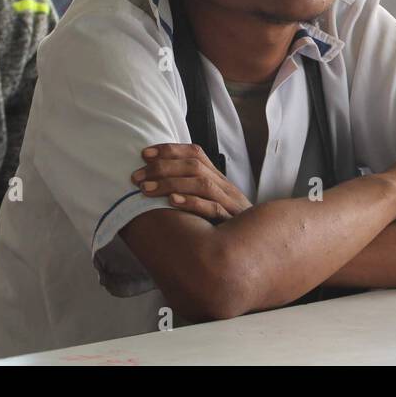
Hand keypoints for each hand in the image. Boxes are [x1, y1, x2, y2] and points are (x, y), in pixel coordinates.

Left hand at [132, 143, 251, 222]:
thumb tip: (158, 183)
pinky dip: (192, 203)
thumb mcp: (212, 203)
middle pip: (194, 166)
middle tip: (136, 177)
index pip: (195, 153)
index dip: (170, 150)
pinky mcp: (230, 222)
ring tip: (146, 190)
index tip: (144, 154)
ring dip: (170, 183)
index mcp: (218, 178)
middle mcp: (224, 186)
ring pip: (201, 183)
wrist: (258, 246)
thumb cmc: (227, 225)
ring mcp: (229, 203)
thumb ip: (192, 191)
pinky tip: (173, 202)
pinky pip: (213, 208)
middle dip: (162, 168)